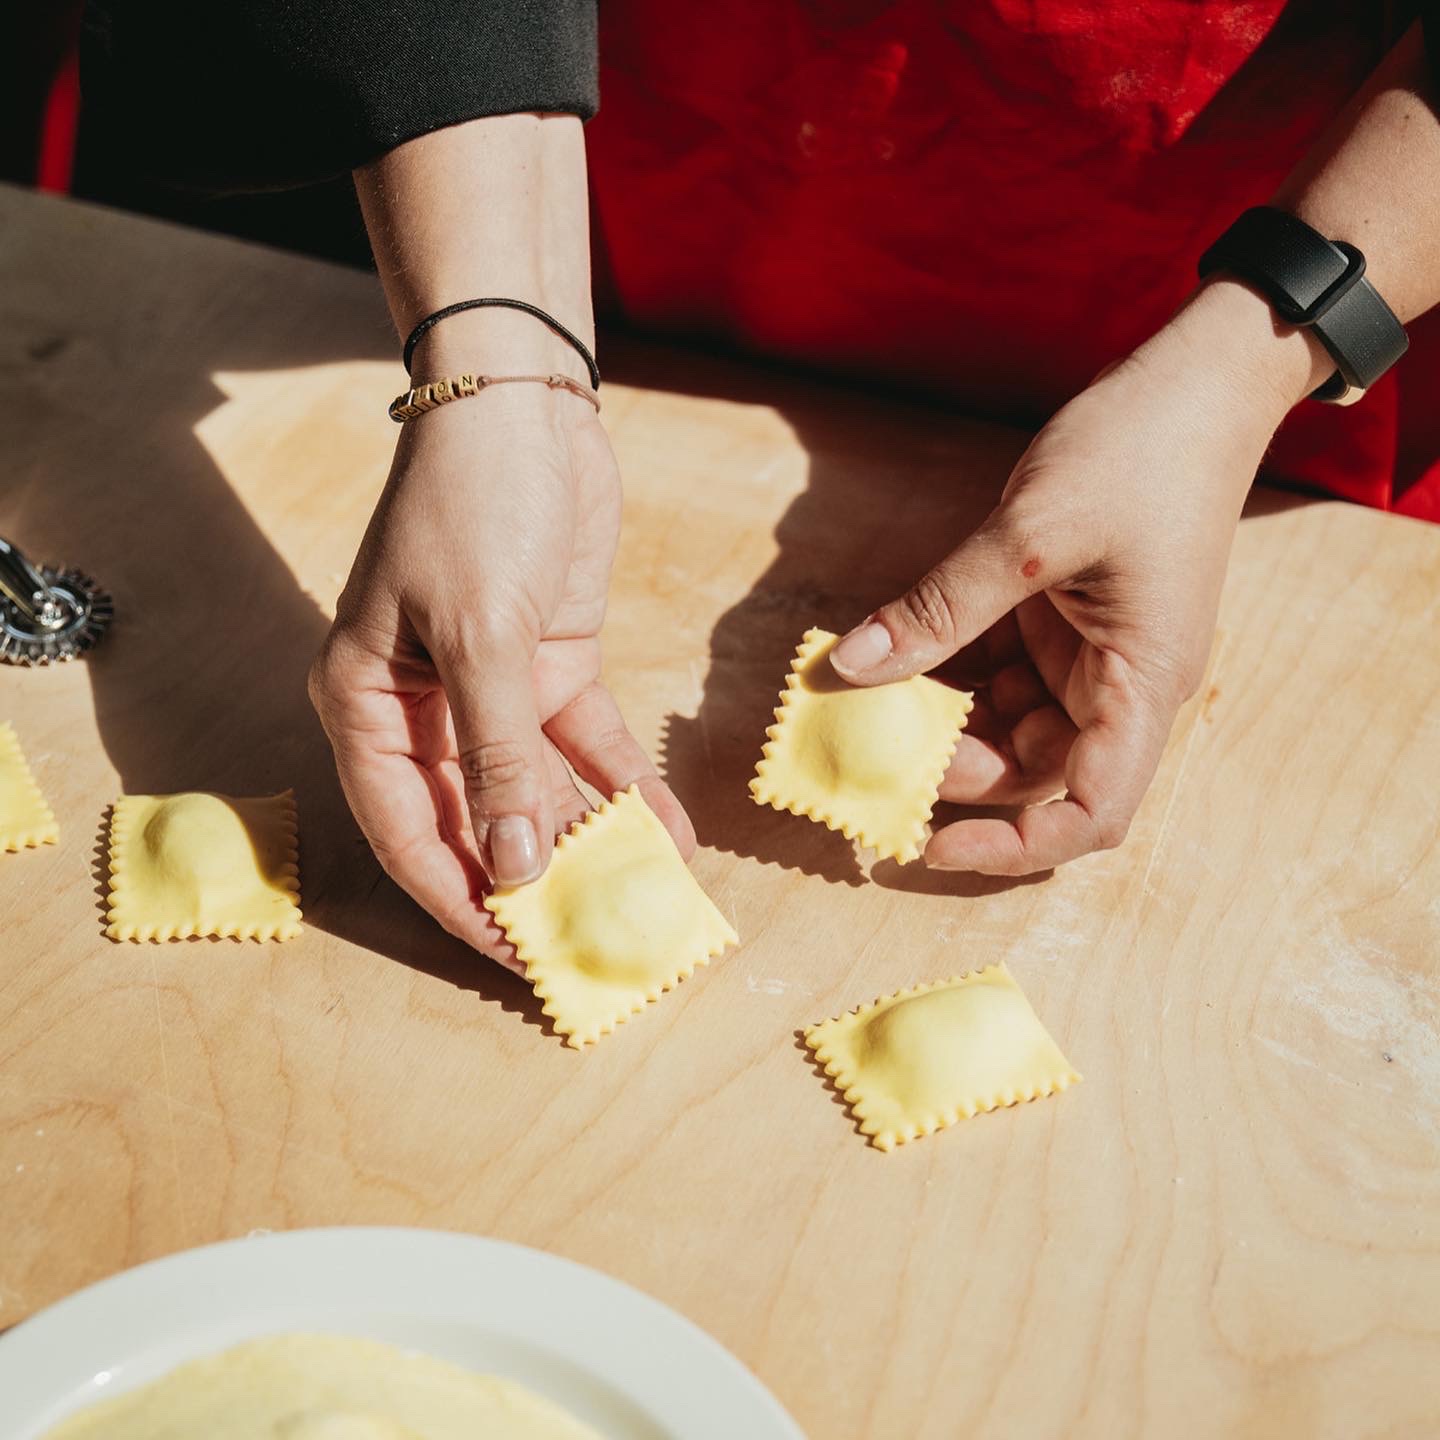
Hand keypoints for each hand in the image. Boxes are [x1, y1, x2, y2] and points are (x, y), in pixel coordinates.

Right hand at [309, 386, 693, 967]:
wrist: (522, 405)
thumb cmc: (470, 505)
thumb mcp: (481, 634)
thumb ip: (498, 755)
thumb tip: (513, 865)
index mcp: (368, 704)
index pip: (408, 829)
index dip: (459, 898)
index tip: (515, 957)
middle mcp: (425, 708)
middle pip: (477, 820)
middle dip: (534, 881)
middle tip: (594, 942)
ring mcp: (492, 690)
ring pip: (539, 791)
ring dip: (591, 841)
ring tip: (646, 900)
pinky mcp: (552, 666)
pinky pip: (589, 747)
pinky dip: (627, 787)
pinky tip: (671, 833)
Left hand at [829, 280, 1326, 874]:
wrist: (1196, 382)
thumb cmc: (1140, 453)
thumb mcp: (1028, 533)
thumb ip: (941, 608)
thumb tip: (850, 668)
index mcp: (1140, 685)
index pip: (1093, 811)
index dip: (1014, 846)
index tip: (934, 844)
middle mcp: (1119, 686)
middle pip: (1032, 771)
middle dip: (951, 770)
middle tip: (868, 750)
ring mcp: (1090, 655)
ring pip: (1007, 724)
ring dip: (941, 719)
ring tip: (869, 700)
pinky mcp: (1060, 620)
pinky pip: (999, 671)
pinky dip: (948, 670)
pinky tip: (892, 656)